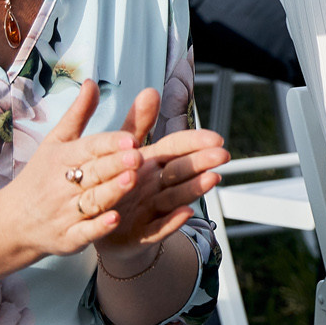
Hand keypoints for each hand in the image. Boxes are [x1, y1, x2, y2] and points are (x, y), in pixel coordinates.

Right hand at [0, 82, 214, 265]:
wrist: (10, 222)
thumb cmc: (39, 177)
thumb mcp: (55, 143)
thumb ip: (78, 115)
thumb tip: (92, 82)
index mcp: (61, 159)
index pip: (88, 148)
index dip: (108, 143)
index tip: (130, 138)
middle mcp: (62, 185)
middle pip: (93, 174)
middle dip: (114, 165)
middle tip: (137, 155)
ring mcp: (64, 213)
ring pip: (91, 201)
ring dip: (112, 192)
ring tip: (132, 180)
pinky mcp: (67, 238)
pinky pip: (84, 233)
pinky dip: (98, 227)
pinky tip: (115, 219)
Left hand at [88, 86, 227, 263]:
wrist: (103, 230)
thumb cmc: (116, 186)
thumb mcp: (119, 152)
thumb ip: (136, 124)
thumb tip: (151, 90)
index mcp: (151, 164)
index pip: (177, 149)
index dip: (195, 143)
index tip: (216, 138)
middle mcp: (157, 186)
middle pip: (181, 172)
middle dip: (201, 163)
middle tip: (222, 155)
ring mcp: (153, 210)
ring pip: (175, 197)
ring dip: (194, 188)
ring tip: (212, 178)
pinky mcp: (143, 234)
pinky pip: (158, 227)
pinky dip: (171, 221)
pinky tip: (185, 214)